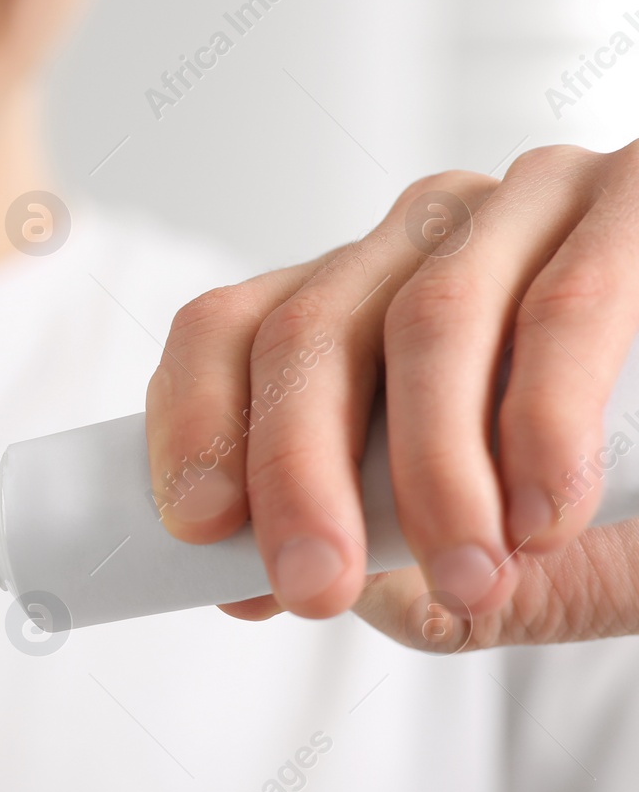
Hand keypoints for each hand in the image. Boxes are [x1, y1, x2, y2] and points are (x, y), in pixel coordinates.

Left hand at [145, 142, 638, 649]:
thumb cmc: (626, 506)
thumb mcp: (498, 556)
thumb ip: (400, 571)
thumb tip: (279, 588)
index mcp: (366, 300)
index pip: (230, 330)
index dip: (196, 424)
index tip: (198, 531)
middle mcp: (432, 238)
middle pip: (306, 331)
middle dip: (293, 472)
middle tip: (310, 588)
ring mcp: (534, 204)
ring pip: (425, 319)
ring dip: (430, 471)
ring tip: (467, 575)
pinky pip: (565, 303)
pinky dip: (541, 423)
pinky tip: (545, 515)